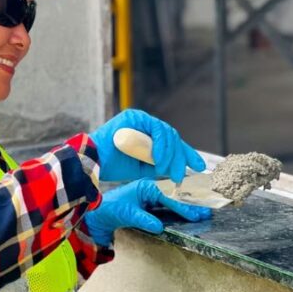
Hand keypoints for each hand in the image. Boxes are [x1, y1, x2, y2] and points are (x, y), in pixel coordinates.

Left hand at [84, 179, 211, 245]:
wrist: (101, 212)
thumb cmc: (111, 209)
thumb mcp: (127, 214)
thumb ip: (143, 219)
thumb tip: (159, 227)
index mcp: (146, 186)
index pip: (168, 197)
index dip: (182, 206)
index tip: (194, 215)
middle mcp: (151, 189)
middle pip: (174, 196)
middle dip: (190, 205)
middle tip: (206, 212)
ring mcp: (152, 196)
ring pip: (173, 201)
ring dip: (187, 207)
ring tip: (203, 214)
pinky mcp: (151, 203)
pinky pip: (168, 206)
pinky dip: (179, 210)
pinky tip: (190, 215)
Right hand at [89, 109, 204, 181]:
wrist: (92, 162)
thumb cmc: (113, 166)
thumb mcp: (144, 168)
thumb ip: (161, 164)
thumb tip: (181, 168)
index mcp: (147, 136)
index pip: (171, 142)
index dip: (187, 153)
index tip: (199, 166)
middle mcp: (145, 125)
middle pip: (172, 137)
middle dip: (181, 156)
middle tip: (181, 174)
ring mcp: (140, 119)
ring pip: (167, 133)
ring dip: (170, 154)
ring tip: (167, 170)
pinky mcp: (135, 117)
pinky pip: (156, 129)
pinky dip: (161, 146)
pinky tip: (159, 160)